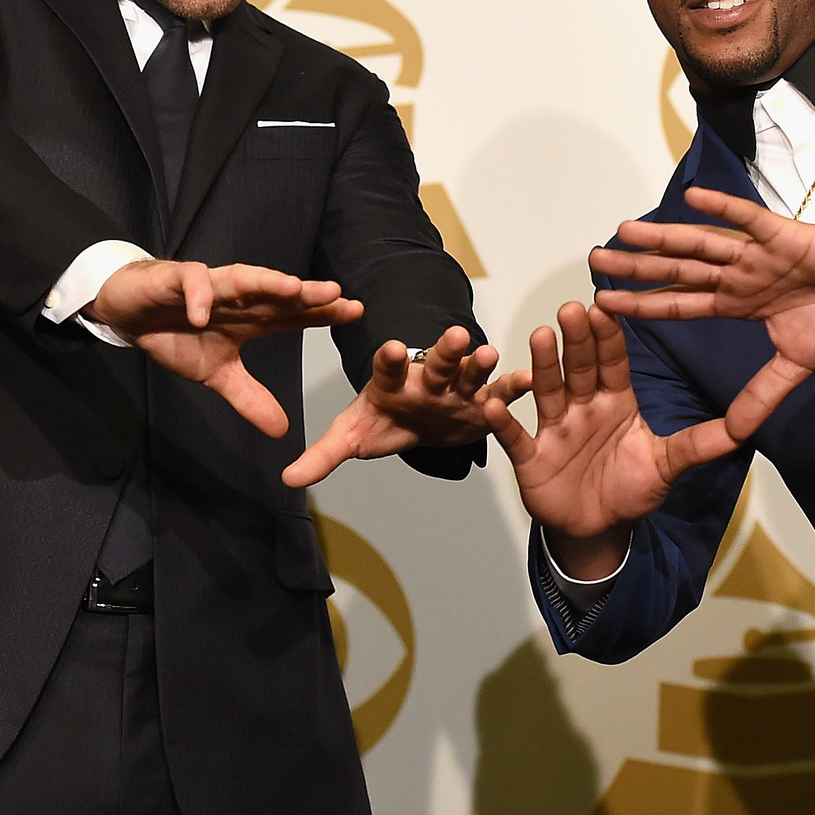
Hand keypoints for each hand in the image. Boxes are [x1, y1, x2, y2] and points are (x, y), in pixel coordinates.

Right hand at [87, 259, 360, 439]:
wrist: (132, 313)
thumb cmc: (177, 334)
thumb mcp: (216, 375)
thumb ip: (249, 398)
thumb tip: (282, 430)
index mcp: (251, 317)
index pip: (294, 312)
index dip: (323, 312)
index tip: (356, 312)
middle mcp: (237, 297)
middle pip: (277, 292)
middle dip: (306, 293)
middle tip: (337, 294)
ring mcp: (210, 285)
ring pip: (242, 277)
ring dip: (265, 282)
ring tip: (291, 288)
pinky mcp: (178, 279)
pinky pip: (191, 283)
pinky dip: (197, 296)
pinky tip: (202, 312)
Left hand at [281, 326, 522, 487]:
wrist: (418, 421)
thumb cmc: (385, 422)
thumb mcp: (352, 437)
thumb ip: (323, 455)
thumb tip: (287, 479)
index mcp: (391, 383)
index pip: (389, 368)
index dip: (391, 359)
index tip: (393, 349)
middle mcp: (426, 380)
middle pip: (436, 363)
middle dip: (445, 351)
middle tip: (455, 336)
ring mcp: (455, 389)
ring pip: (468, 372)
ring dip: (479, 363)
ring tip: (490, 354)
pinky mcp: (481, 402)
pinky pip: (499, 394)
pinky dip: (513, 387)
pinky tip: (526, 380)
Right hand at [482, 303, 784, 579]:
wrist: (598, 528)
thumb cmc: (630, 489)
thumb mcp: (667, 465)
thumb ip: (699, 444)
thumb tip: (744, 429)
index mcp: (616, 402)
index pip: (613, 363)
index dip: (609, 338)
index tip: (607, 308)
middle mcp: (583, 407)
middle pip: (579, 367)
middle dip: (576, 339)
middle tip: (572, 308)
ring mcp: (555, 428)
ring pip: (547, 390)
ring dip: (542, 365)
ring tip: (539, 335)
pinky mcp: (532, 456)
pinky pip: (515, 436)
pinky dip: (503, 422)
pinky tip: (493, 404)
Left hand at [588, 186, 814, 429]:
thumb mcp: (795, 364)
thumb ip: (763, 393)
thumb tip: (738, 433)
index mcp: (738, 302)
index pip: (680, 303)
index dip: (643, 303)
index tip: (604, 301)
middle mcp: (739, 274)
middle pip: (677, 271)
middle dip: (637, 268)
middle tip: (594, 260)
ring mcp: (757, 254)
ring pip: (701, 244)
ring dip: (664, 238)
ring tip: (624, 231)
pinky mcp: (782, 236)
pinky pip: (747, 220)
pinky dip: (721, 208)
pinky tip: (691, 197)